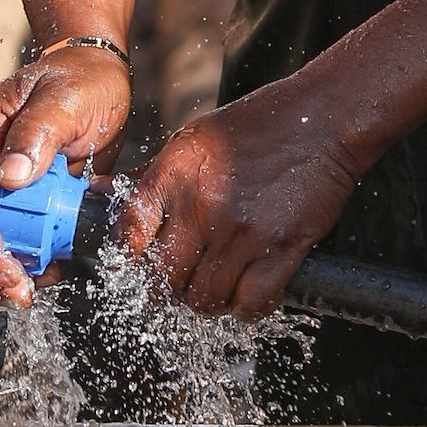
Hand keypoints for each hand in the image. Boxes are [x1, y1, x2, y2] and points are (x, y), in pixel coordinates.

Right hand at [0, 45, 131, 305]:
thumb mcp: (65, 100)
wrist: (100, 77)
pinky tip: (49, 270)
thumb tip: (10, 176)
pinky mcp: (21, 196)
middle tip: (18, 290)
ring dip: (4, 265)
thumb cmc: (82, 81)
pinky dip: (28, 256)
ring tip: (31, 288)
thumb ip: (39, 132)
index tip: (5, 263)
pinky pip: (15, 232)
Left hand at [109, 80, 360, 318]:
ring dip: (206, 300)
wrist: (323, 119)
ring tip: (215, 285)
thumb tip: (103, 193)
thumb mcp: (193, 139)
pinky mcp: (281, 248)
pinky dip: (245, 307)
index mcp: (175, 177)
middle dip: (166, 289)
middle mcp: (202, 208)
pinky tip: (246, 292)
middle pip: (163, 279)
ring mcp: (242, 232)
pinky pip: (251, 303)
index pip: (127, 236)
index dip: (126, 260)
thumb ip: (152, 174)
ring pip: (204, 298)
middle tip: (179, 281)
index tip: (136, 265)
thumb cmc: (258, 125)